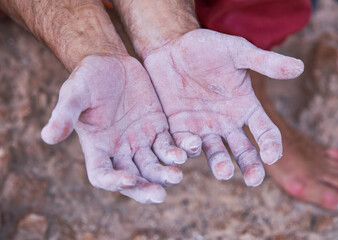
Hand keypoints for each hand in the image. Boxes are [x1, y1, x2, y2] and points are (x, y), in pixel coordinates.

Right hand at [41, 55, 186, 202]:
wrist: (110, 61)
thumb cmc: (86, 78)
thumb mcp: (73, 93)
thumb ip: (64, 115)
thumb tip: (47, 137)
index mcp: (98, 147)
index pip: (103, 175)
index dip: (114, 182)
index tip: (128, 179)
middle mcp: (120, 149)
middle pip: (134, 178)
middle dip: (145, 187)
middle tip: (159, 194)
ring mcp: (141, 139)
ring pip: (154, 164)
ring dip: (166, 172)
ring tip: (177, 173)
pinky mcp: (158, 127)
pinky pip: (170, 143)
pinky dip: (180, 149)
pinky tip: (190, 149)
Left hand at [144, 29, 303, 185]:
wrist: (173, 47)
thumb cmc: (208, 48)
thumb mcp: (238, 52)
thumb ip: (265, 62)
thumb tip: (300, 67)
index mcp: (246, 108)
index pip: (266, 132)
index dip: (271, 145)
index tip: (271, 155)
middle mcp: (227, 123)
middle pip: (243, 151)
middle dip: (250, 166)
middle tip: (253, 180)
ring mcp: (203, 127)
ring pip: (215, 153)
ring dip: (220, 165)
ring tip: (224, 172)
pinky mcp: (180, 128)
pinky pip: (185, 145)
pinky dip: (188, 150)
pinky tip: (190, 148)